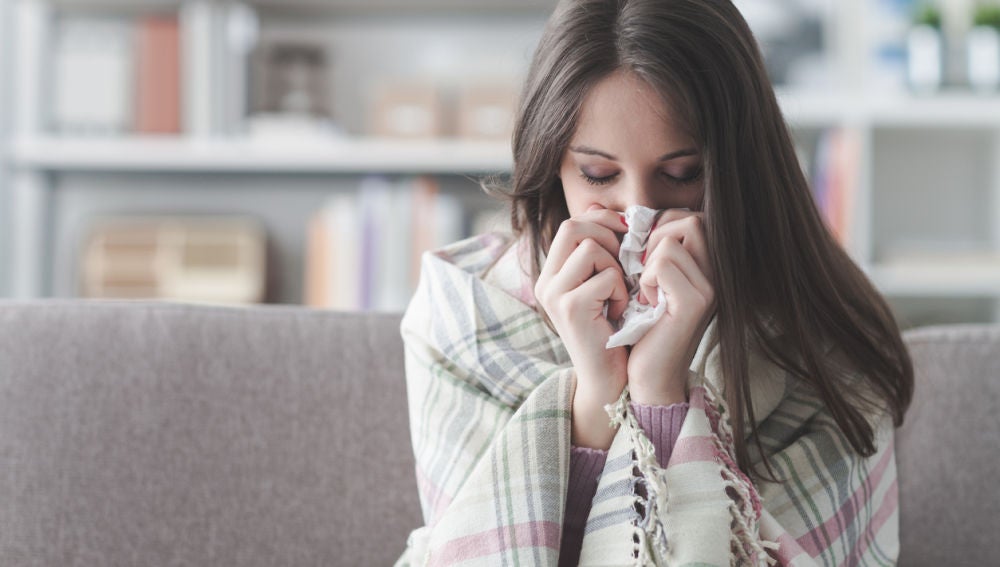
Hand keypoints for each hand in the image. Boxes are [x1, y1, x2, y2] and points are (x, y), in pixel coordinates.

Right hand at [534, 203, 628, 448]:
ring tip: (619, 294)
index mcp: (552, 273)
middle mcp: (546, 281)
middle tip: (625, 265)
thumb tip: (606, 209)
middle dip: (609, 238)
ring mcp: (554, 294)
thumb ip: (601, 251)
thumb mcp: (605, 284)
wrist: (609, 379)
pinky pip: (606, 276)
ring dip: (617, 268)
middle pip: (575, 226)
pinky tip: (619, 312)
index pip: (572, 222)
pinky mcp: (569, 308)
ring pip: (592, 248)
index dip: (603, 221)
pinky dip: (621, 291)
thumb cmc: (614, 330)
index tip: (626, 237)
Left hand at [627, 209, 715, 405]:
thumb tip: (611, 211)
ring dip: (648, 263)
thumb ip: (644, 247)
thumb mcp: (644, 280)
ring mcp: (710, 288)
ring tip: (647, 291)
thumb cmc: (641, 328)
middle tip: (643, 270)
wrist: (647, 375)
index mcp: (707, 267)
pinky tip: (647, 303)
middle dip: (656, 238)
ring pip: (671, 241)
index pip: (689, 218)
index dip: (660, 227)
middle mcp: (716, 274)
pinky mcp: (695, 303)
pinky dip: (646, 280)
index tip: (644, 258)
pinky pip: (662, 264)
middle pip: (689, 220)